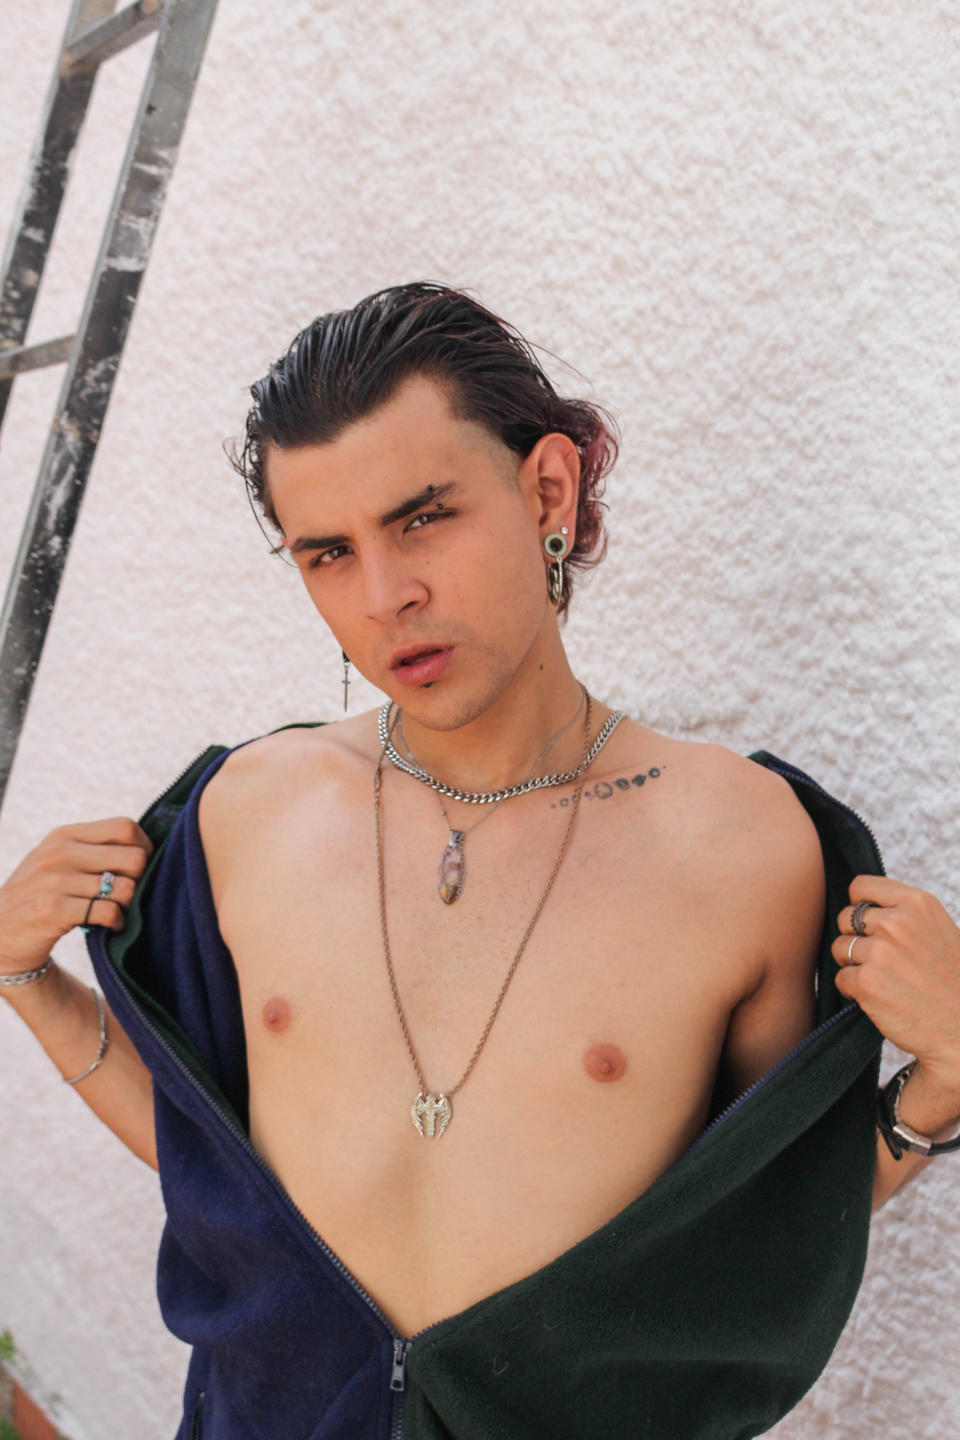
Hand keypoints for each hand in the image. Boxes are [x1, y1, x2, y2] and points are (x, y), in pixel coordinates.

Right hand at [0, 818, 153, 977]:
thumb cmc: (41, 894)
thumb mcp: (59, 860)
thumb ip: (94, 848)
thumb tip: (148, 848)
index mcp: (64, 835)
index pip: (125, 827)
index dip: (144, 847)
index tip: (139, 868)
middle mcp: (58, 852)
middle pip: (134, 858)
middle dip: (140, 879)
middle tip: (127, 893)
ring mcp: (54, 881)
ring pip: (125, 888)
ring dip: (128, 905)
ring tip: (116, 910)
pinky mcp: (52, 910)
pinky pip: (108, 912)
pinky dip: (117, 922)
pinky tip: (109, 925)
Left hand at [833, 875, 959, 1105]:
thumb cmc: (951, 981)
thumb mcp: (937, 930)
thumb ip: (903, 914)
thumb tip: (861, 906)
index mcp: (917, 904)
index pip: (861, 886)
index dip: (859, 906)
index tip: (869, 925)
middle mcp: (897, 923)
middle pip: (845, 918)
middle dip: (855, 938)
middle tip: (880, 961)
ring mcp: (881, 952)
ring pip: (840, 948)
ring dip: (852, 964)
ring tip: (882, 979)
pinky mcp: (867, 982)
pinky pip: (840, 978)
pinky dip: (852, 990)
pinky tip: (878, 998)